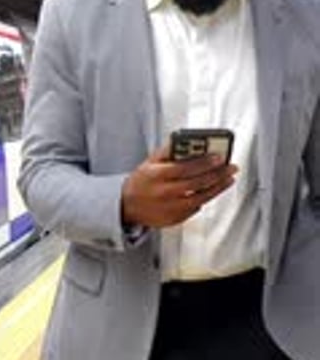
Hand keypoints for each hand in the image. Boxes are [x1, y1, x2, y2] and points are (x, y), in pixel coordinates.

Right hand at [121, 143, 237, 229]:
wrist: (128, 206)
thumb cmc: (141, 181)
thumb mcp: (149, 161)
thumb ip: (168, 151)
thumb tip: (185, 140)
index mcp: (157, 175)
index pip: (185, 168)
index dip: (204, 162)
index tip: (218, 157)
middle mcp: (164, 193)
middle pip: (197, 183)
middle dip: (217, 174)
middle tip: (231, 167)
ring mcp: (171, 208)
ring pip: (201, 198)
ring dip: (218, 187)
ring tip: (229, 178)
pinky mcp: (175, 219)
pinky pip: (196, 208)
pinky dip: (205, 198)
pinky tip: (213, 190)